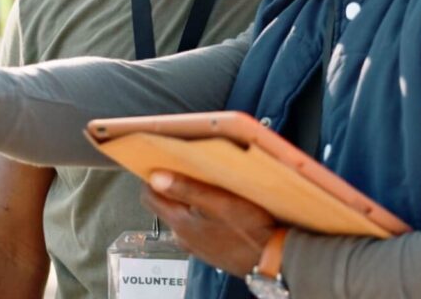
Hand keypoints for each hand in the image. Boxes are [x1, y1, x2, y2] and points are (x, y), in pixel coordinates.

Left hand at [141, 171, 278, 276]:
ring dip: (189, 199)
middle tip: (188, 168)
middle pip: (165, 204)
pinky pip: (197, 226)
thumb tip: (155, 178)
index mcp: (180, 222)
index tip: (163, 161)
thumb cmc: (249, 228)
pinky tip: (220, 206)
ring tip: (208, 185)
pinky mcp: (209, 249)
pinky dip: (202, 213)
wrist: (272, 259)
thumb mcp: (219, 202)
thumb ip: (186, 189)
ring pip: (182, 215)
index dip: (152, 177)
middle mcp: (182, 235)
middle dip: (171, 185)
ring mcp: (195, 244)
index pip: (149, 196)